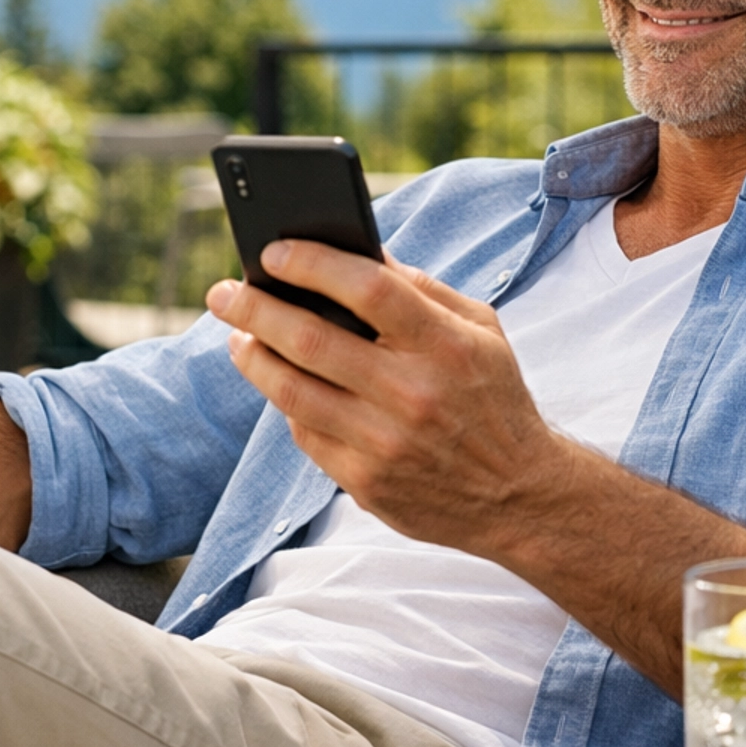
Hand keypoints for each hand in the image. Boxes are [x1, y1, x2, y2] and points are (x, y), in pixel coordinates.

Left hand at [206, 241, 572, 559]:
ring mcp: (386, 443)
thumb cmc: (494, 398)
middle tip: (224, 292)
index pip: (368, 288)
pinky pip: (306, 433)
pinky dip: (287, 403)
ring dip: (254, 358)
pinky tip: (281, 383)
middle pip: (312, 340)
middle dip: (256, 308)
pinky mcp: (366, 482)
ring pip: (292, 392)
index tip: (272, 251)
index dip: (313, 263)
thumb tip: (356, 252)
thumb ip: (421, 290)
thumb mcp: (480, 330)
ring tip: (239, 337)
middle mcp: (413, 394)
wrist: (520, 495)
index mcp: (446, 345)